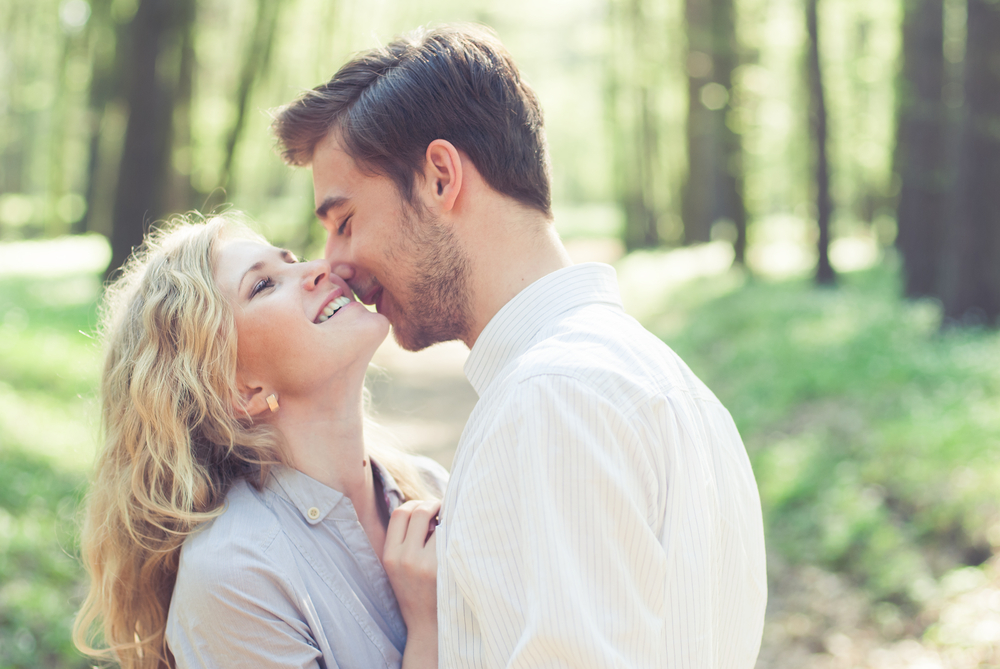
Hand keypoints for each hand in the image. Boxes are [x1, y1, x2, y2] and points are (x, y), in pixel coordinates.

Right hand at [383, 500, 439, 668]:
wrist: (427, 626)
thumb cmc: (415, 592)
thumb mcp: (397, 567)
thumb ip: (403, 540)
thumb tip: (423, 507)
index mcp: (390, 555)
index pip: (399, 513)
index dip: (414, 504)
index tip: (426, 508)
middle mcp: (404, 558)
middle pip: (418, 511)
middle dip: (432, 504)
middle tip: (443, 509)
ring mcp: (424, 563)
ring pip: (436, 521)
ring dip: (446, 516)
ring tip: (450, 523)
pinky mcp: (442, 569)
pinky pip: (450, 536)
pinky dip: (454, 530)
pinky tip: (458, 535)